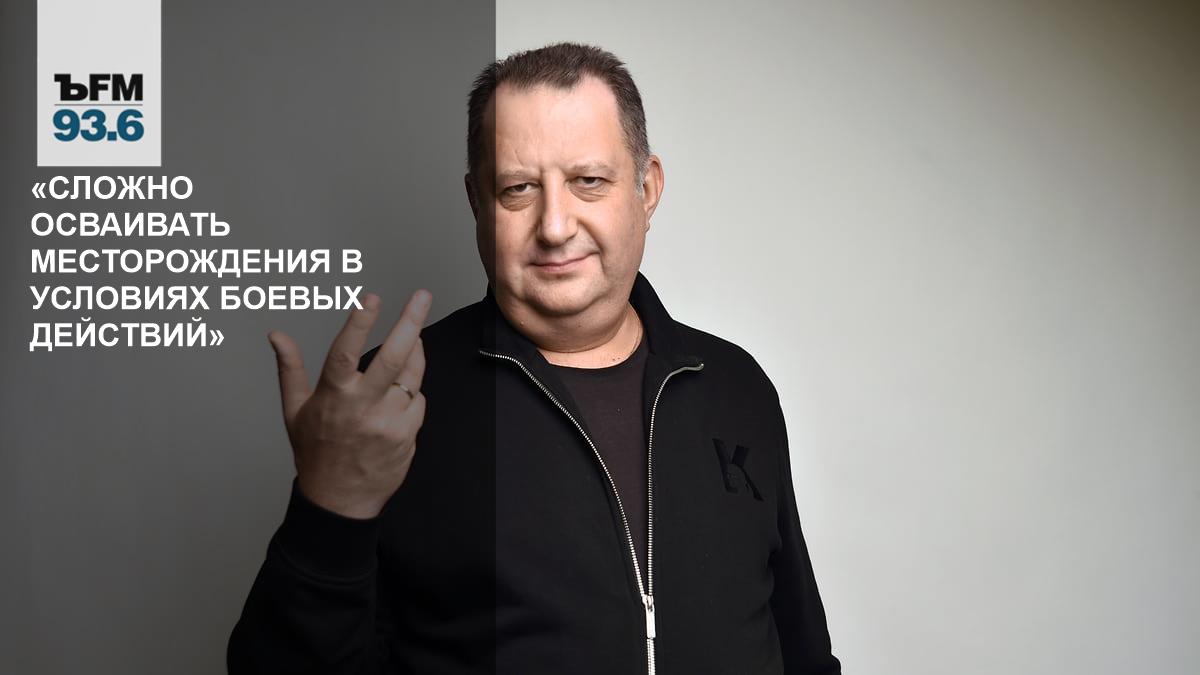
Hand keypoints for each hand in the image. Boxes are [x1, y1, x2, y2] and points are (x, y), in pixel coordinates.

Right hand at [267, 289, 431, 518]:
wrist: (339, 501)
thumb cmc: (316, 452)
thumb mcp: (294, 410)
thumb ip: (290, 368)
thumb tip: (276, 335)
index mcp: (333, 397)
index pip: (345, 352)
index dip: (359, 323)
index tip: (370, 298)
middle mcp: (362, 407)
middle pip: (392, 357)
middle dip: (410, 321)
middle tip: (421, 297)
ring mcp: (388, 422)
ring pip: (412, 376)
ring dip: (416, 352)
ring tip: (413, 338)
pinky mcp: (407, 435)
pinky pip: (418, 401)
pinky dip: (413, 392)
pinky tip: (400, 395)